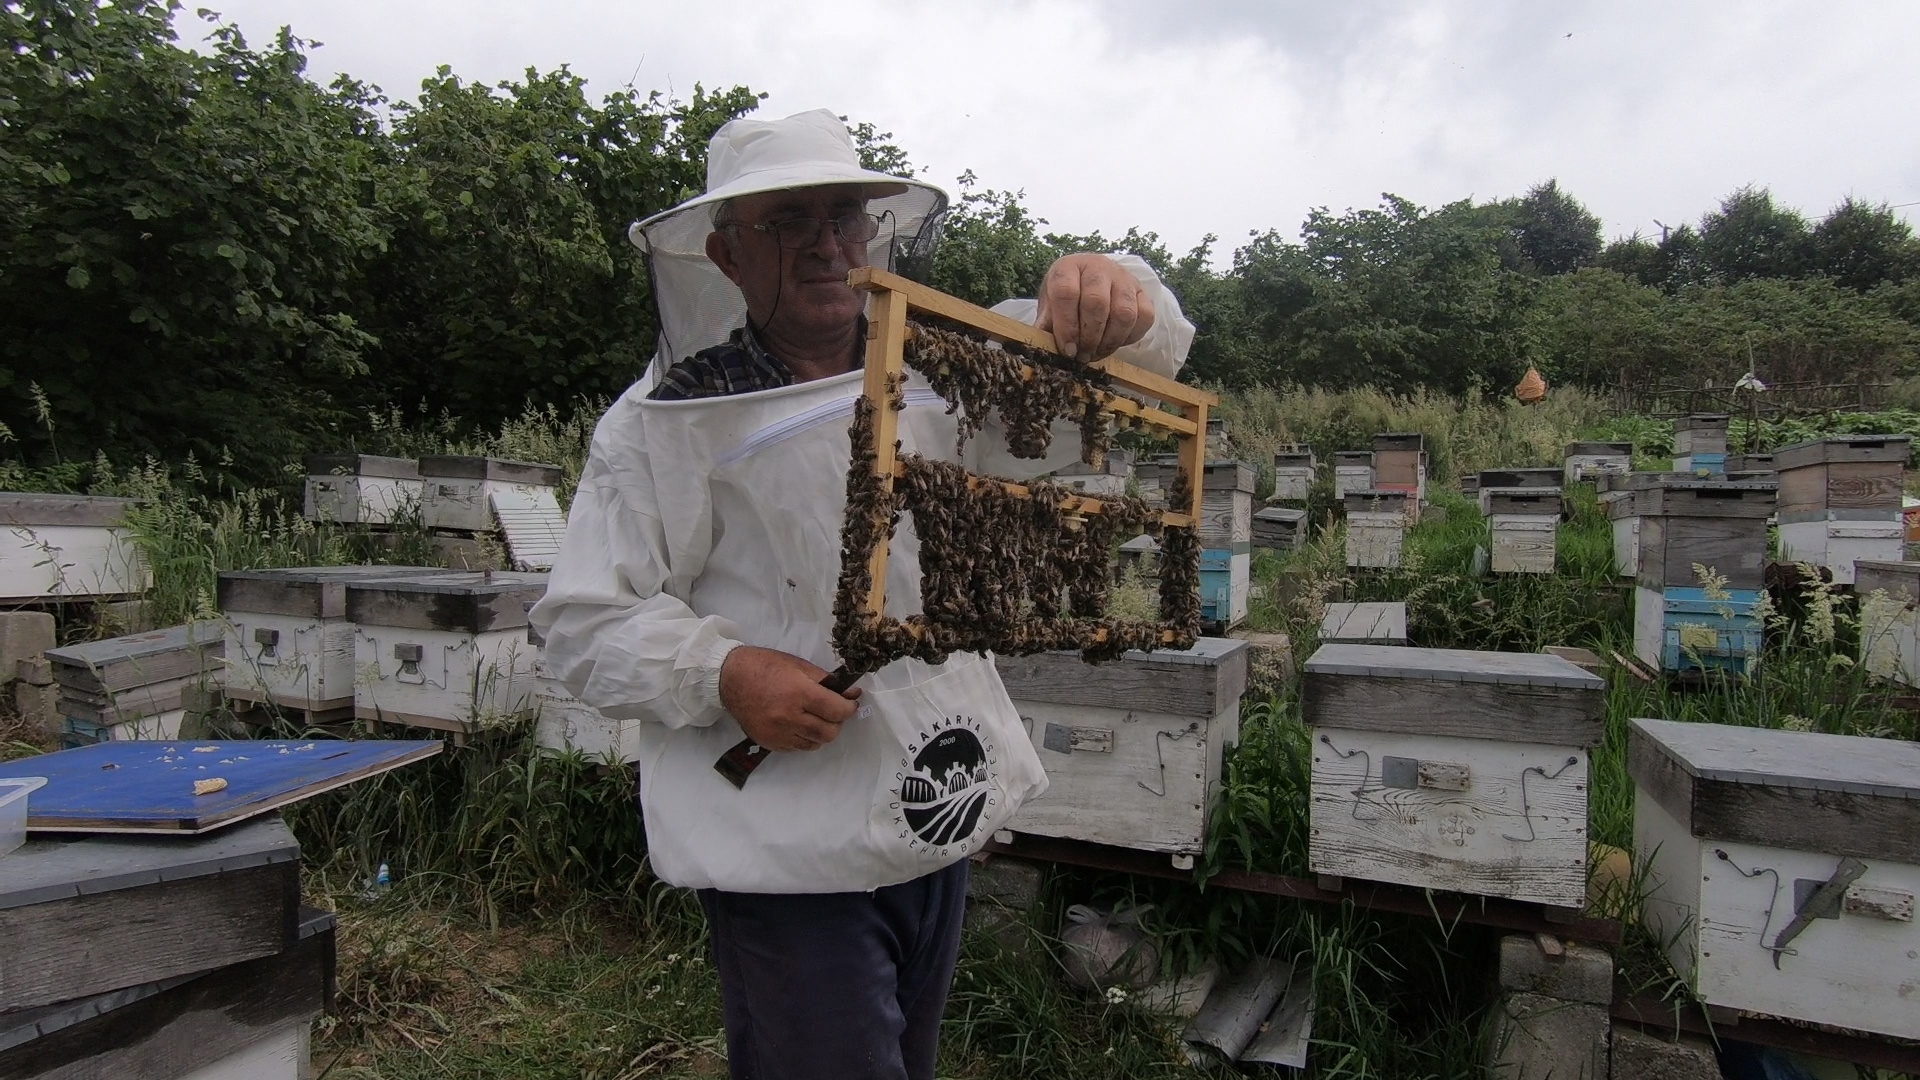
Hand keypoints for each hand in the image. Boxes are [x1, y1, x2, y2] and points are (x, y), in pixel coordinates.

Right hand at [718, 645, 860, 751]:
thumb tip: (852, 694)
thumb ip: (827, 681)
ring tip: (815, 718)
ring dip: (821, 732)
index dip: (849, 708)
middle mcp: (789, 717)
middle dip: (837, 722)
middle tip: (833, 711)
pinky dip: (803, 739)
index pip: (837, 710)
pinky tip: (798, 724)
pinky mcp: (769, 743)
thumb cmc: (765, 666)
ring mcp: (777, 733)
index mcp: (799, 693)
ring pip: (815, 744)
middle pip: (829, 733)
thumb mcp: (798, 665)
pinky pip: (797, 748)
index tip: (850, 703)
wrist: (729, 678)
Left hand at [1036, 253, 1156, 361]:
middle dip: (1089, 337)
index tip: (1067, 350)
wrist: (1090, 281)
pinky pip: (1145, 317)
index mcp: (1068, 267)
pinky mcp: (1143, 292)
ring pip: (1124, 313)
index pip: (1066, 293)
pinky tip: (1114, 343)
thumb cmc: (1067, 297)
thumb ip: (1046, 326)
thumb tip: (1041, 350)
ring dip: (1110, 341)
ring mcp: (1124, 278)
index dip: (1066, 326)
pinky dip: (1130, 337)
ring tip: (1096, 353)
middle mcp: (1098, 267)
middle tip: (1082, 356)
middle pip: (1097, 303)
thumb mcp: (1050, 306)